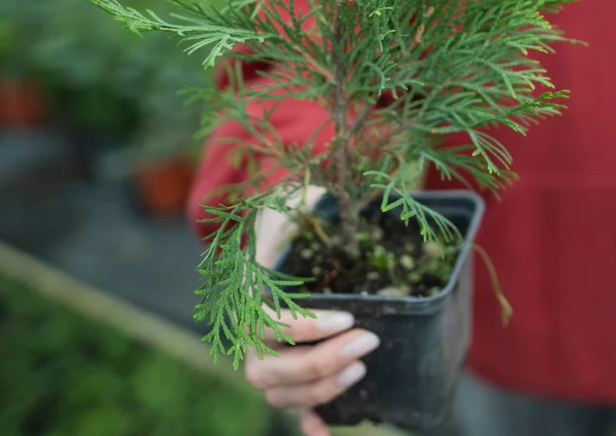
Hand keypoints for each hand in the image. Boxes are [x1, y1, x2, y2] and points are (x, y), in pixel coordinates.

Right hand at [242, 188, 378, 435]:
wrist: (289, 231)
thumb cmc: (294, 216)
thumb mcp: (294, 202)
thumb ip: (298, 209)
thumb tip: (313, 213)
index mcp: (248, 294)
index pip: (265, 322)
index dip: (303, 327)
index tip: (346, 318)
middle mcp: (249, 335)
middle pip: (270, 368)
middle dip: (320, 362)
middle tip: (368, 341)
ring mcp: (267, 359)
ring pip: (279, 392)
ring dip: (320, 391)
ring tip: (361, 368)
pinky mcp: (289, 374)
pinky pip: (292, 408)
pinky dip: (309, 425)